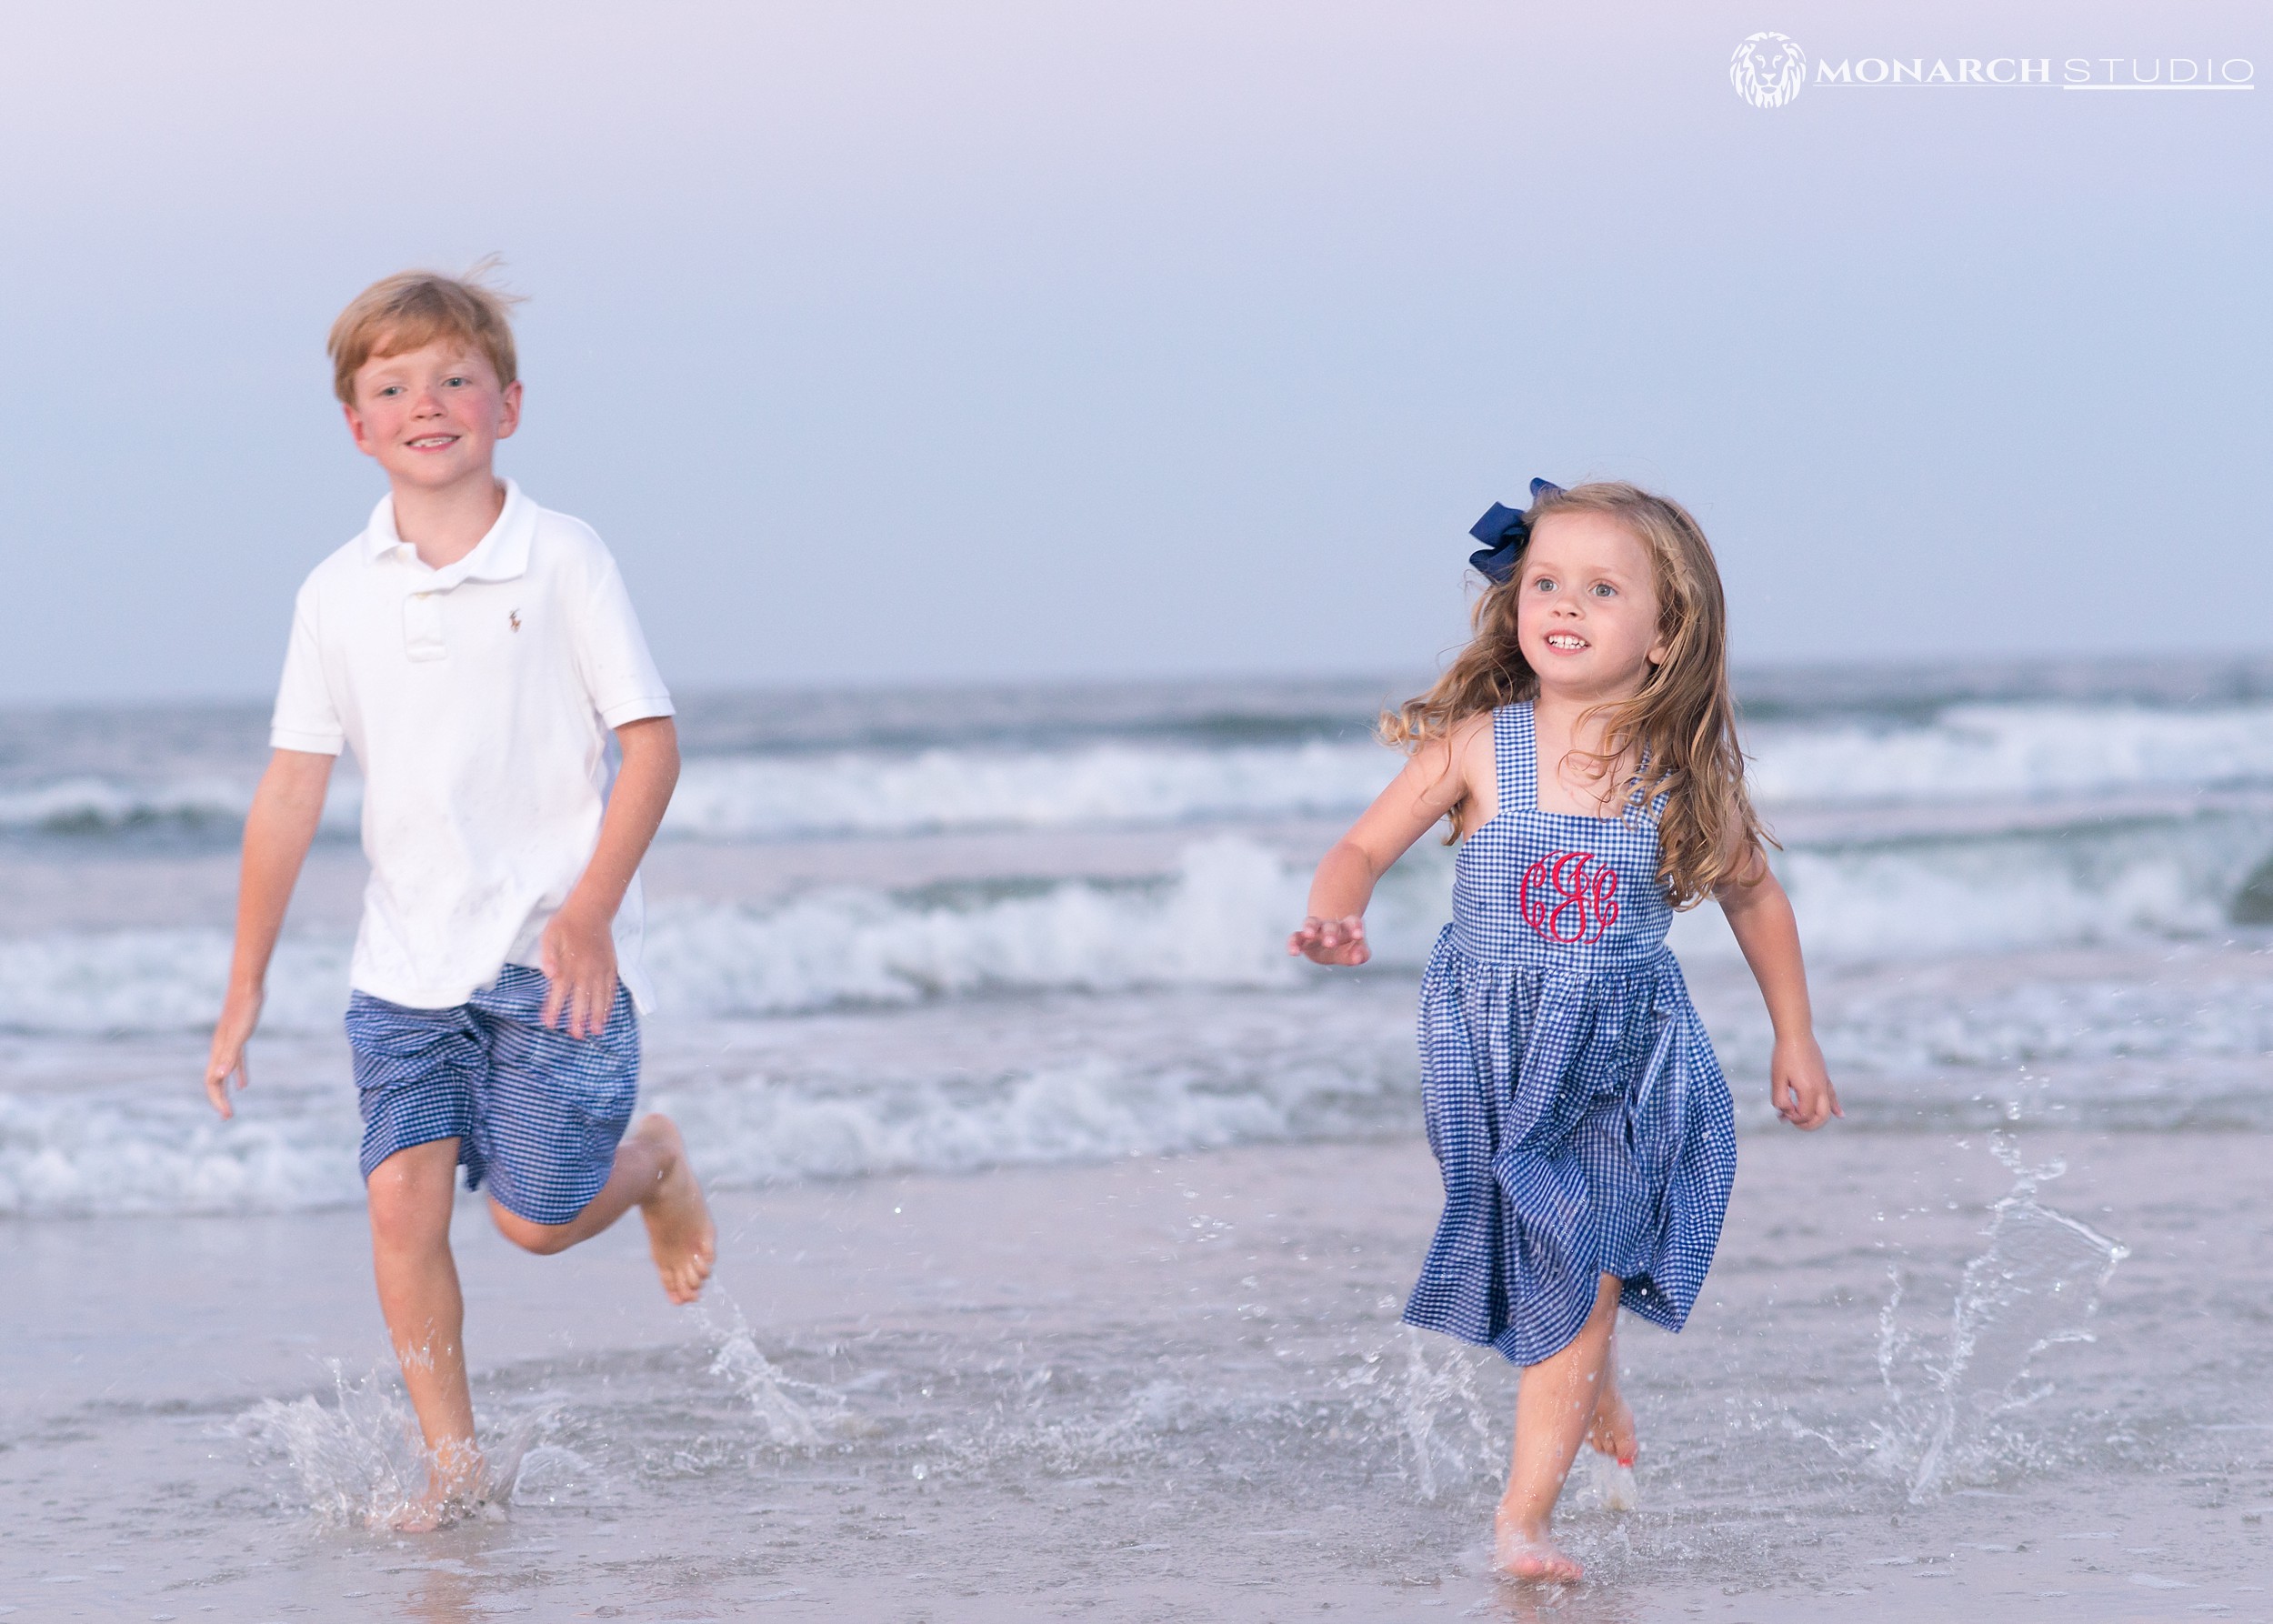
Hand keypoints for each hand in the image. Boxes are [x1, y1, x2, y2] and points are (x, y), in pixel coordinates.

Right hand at [205, 983, 262, 1118]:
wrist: (248, 986)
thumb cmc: (245, 1009)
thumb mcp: (240, 1035)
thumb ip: (231, 1056)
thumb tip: (221, 1078)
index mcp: (219, 1051)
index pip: (213, 1082)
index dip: (218, 1100)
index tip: (227, 1115)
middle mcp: (220, 1049)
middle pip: (216, 1080)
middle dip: (219, 1100)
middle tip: (227, 1117)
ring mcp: (228, 1044)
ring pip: (224, 1073)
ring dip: (226, 1090)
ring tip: (230, 1106)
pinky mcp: (239, 1038)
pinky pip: (236, 1062)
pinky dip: (239, 1074)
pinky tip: (244, 1085)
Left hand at [540, 902, 619, 1038]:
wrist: (591, 910)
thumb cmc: (566, 924)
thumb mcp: (550, 936)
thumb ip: (549, 956)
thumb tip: (549, 974)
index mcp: (569, 965)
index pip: (560, 993)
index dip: (554, 1009)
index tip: (550, 1024)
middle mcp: (586, 970)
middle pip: (581, 999)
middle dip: (578, 1019)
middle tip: (576, 1036)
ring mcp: (601, 970)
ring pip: (599, 997)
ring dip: (597, 1015)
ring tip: (596, 1031)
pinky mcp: (611, 967)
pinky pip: (611, 988)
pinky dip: (610, 1002)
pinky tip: (607, 1013)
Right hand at [1287, 914, 1370, 966]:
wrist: (1330, 940)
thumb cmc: (1347, 946)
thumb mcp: (1357, 950)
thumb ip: (1361, 953)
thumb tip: (1358, 958)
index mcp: (1347, 926)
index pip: (1352, 922)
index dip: (1355, 927)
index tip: (1359, 936)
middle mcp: (1330, 926)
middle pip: (1330, 926)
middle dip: (1331, 933)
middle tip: (1331, 943)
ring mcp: (1315, 931)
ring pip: (1311, 923)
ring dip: (1310, 928)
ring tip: (1309, 934)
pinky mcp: (1302, 939)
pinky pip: (1295, 937)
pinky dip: (1292, 943)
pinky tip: (1294, 952)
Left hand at [1770, 1030, 1840, 1129]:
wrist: (1796, 1034)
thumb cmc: (1784, 1056)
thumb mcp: (1777, 1079)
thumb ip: (1779, 1099)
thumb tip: (1786, 1113)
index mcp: (1809, 1090)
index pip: (1804, 1115)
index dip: (1792, 1117)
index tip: (1780, 1111)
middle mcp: (1821, 1089)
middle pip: (1820, 1117)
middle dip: (1806, 1124)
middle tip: (1791, 1121)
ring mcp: (1825, 1083)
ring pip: (1827, 1109)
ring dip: (1816, 1119)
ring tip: (1803, 1123)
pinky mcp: (1824, 1077)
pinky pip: (1833, 1096)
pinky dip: (1836, 1108)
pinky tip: (1840, 1115)